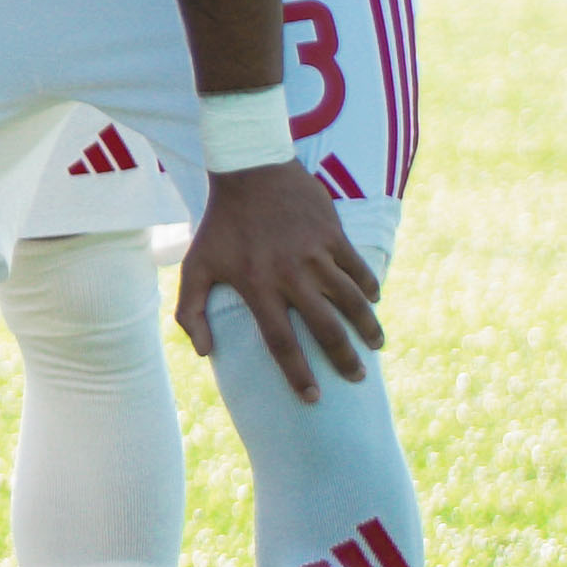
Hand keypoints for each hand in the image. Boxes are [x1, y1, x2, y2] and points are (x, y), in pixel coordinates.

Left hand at [179, 157, 379, 400]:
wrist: (249, 168)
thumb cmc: (220, 223)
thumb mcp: (194, 265)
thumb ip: (191, 312)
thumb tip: (203, 353)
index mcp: (257, 286)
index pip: (281, 342)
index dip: (297, 374)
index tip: (312, 398)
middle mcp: (291, 274)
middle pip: (326, 329)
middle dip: (345, 359)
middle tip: (356, 378)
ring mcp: (316, 254)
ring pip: (352, 301)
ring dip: (368, 328)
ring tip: (376, 346)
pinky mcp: (334, 235)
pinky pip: (359, 269)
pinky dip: (369, 287)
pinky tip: (373, 301)